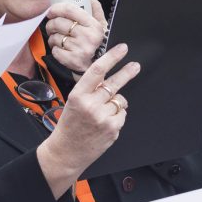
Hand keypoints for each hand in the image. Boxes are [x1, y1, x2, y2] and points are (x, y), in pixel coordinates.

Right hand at [36, 43, 139, 196]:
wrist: (66, 152)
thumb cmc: (69, 126)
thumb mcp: (73, 102)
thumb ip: (89, 89)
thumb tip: (108, 75)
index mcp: (78, 95)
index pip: (97, 71)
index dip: (112, 57)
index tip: (121, 49)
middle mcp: (91, 105)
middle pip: (114, 83)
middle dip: (127, 72)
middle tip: (135, 66)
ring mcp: (103, 118)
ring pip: (120, 100)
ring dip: (115, 103)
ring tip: (102, 113)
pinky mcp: (112, 129)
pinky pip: (122, 114)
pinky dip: (116, 116)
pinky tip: (104, 123)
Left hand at [45, 0, 106, 72]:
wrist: (96, 67)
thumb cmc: (96, 43)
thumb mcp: (101, 25)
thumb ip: (94, 8)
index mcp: (95, 25)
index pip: (70, 10)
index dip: (57, 7)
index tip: (52, 10)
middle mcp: (88, 37)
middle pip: (59, 23)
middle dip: (51, 23)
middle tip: (52, 25)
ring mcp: (80, 50)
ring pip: (55, 37)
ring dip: (53, 37)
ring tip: (60, 38)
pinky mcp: (72, 60)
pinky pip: (54, 50)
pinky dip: (55, 49)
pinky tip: (62, 48)